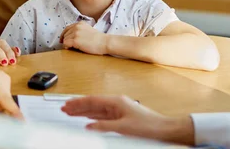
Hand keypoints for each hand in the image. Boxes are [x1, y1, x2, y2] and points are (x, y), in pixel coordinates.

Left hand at [60, 22, 107, 54]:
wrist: (104, 42)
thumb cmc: (99, 39)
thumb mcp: (88, 30)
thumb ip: (80, 31)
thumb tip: (72, 37)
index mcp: (80, 23)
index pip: (67, 28)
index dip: (64, 35)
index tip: (62, 40)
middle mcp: (77, 26)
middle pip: (65, 34)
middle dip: (65, 40)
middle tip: (68, 46)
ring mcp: (76, 33)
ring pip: (65, 39)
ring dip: (67, 44)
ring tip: (72, 48)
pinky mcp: (75, 40)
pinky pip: (65, 44)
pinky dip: (66, 47)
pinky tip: (70, 49)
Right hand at [61, 95, 194, 144]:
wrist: (164, 129)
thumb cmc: (148, 125)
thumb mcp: (123, 127)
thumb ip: (104, 126)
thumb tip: (89, 125)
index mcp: (116, 101)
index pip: (92, 100)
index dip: (78, 103)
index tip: (67, 105)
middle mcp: (116, 103)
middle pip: (92, 104)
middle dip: (78, 106)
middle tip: (65, 108)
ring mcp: (118, 110)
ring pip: (96, 110)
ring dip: (83, 111)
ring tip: (71, 112)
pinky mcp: (121, 117)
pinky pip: (102, 116)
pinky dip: (92, 117)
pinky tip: (87, 119)